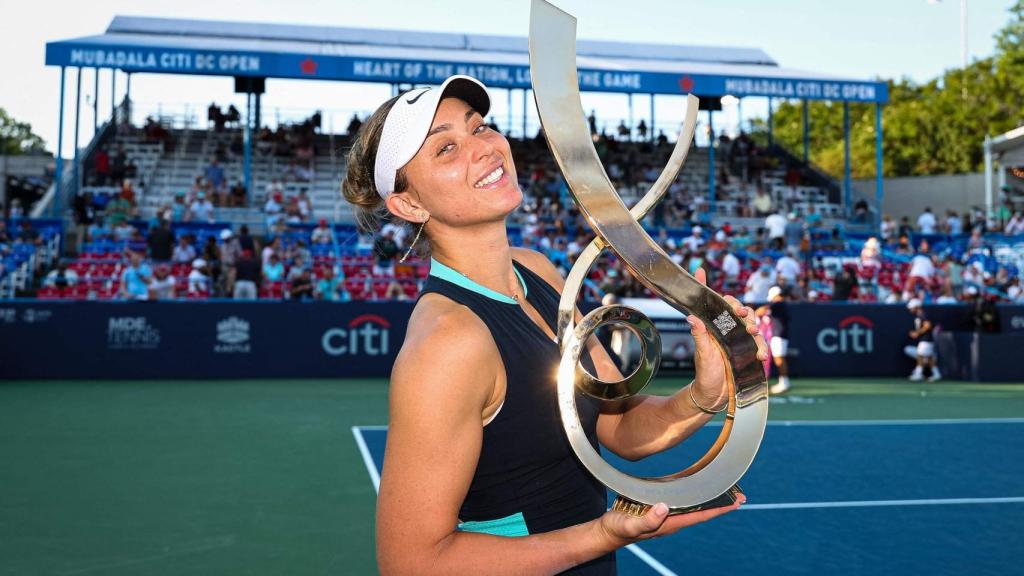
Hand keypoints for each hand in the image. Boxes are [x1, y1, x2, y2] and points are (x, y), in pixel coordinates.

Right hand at [597, 495, 744, 547]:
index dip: (718, 508)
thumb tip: (664, 507)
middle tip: (740, 495)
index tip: (735, 502)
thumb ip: (648, 520)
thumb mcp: (630, 525)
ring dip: (709, 497)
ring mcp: (666, 513)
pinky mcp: (658, 506)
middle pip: (702, 509)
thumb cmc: (618, 529)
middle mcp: (672, 519)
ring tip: (725, 488)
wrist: (608, 531)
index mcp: (670, 523)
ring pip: (693, 504)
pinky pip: (680, 498)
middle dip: (720, 502)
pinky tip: (697, 484)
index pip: (700, 514)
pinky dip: (692, 491)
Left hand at [687, 269, 768, 410]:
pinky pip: (759, 343)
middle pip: (735, 309)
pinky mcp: (748, 350)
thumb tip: (691, 317)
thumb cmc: (706, 375)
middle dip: (740, 307)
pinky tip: (760, 355)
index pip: (709, 304)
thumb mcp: (703, 355)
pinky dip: (762, 346)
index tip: (699, 270)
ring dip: (753, 324)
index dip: (704, 286)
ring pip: (750, 323)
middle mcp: (725, 330)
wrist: (716, 396)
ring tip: (753, 331)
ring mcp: (738, 340)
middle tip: (742, 313)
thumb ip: (700, 337)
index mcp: (711, 328)